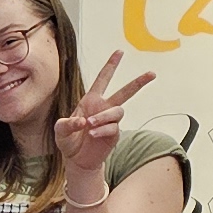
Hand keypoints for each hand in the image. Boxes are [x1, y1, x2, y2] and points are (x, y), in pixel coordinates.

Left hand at [53, 52, 153, 200]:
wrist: (76, 160)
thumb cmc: (68, 141)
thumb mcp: (60, 130)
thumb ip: (66, 124)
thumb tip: (82, 121)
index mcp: (91, 100)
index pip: (103, 79)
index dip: (111, 65)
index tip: (119, 51)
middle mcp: (104, 108)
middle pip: (125, 92)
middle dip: (138, 82)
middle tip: (152, 74)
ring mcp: (110, 121)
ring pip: (117, 111)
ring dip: (104, 116)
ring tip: (90, 124)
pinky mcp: (114, 135)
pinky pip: (113, 128)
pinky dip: (102, 130)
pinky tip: (93, 134)